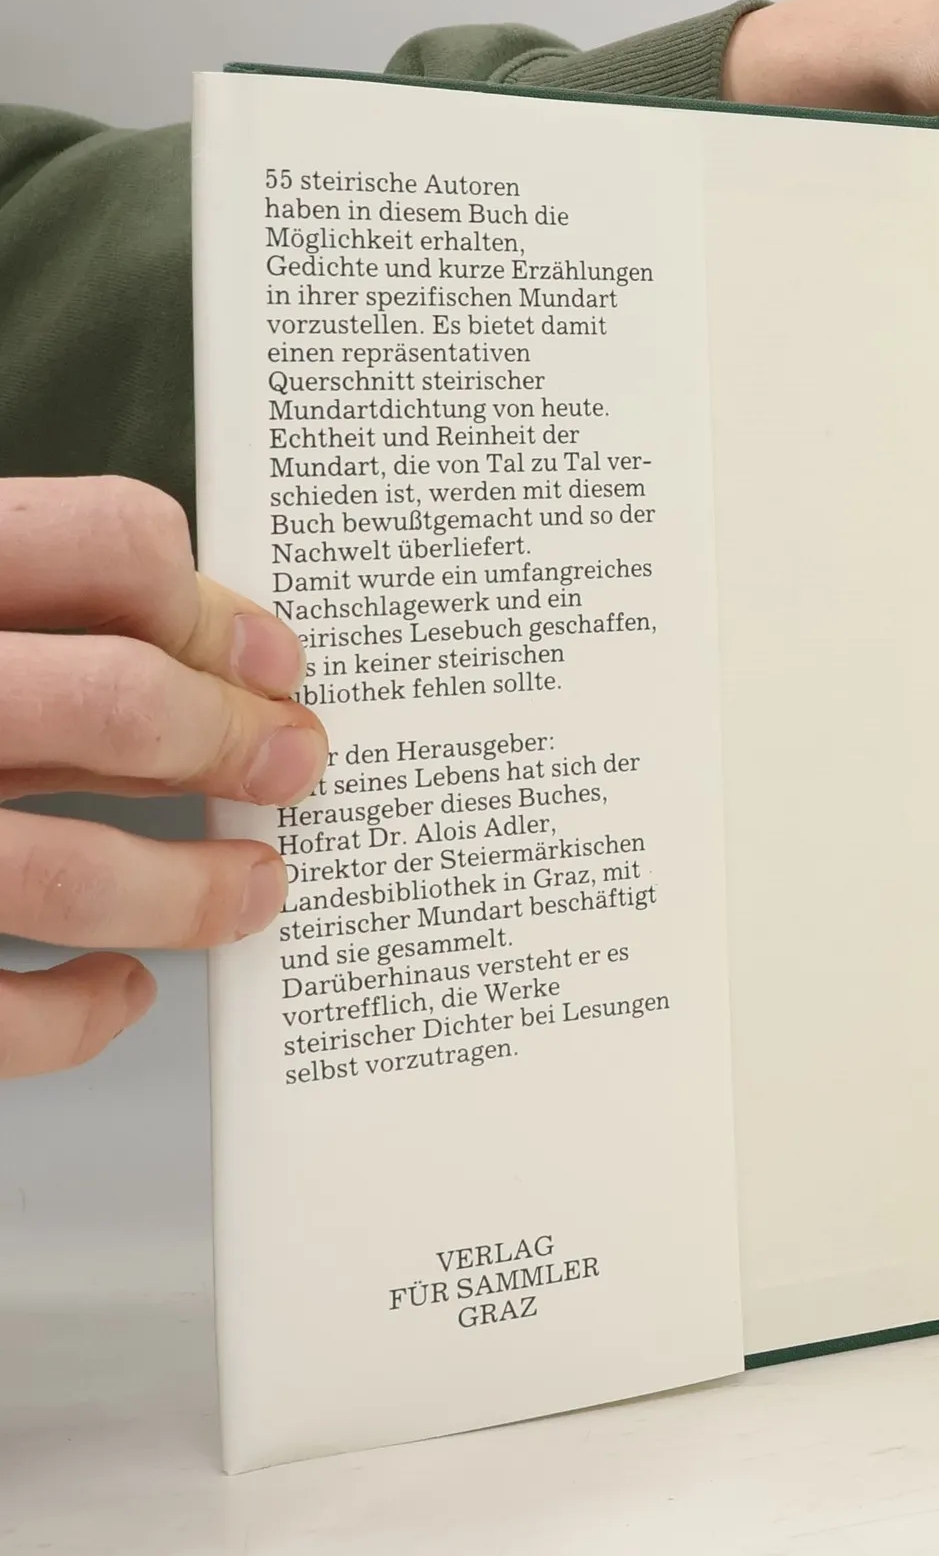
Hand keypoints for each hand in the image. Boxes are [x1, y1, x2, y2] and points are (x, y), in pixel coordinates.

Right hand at [0, 479, 326, 1078]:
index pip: (106, 540)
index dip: (212, 602)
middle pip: (117, 701)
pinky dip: (77, 1014)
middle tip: (295, 764)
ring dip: (196, 889)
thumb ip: (22, 608)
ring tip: (257, 886)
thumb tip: (219, 643)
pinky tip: (116, 989)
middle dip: (235, 741)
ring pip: (70, 871)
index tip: (270, 657)